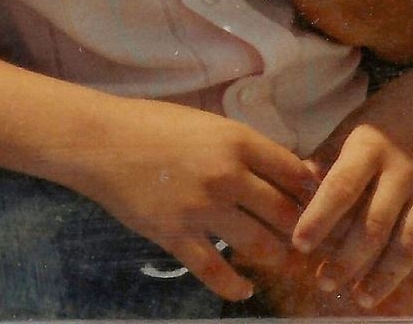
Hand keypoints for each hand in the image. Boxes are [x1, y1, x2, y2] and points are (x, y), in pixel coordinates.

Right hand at [74, 97, 315, 302]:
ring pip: (261, 246)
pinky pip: (217, 272)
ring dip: (274, 257)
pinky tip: (244, 288)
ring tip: (276, 259)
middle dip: (299, 230)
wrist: (97, 141)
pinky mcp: (176, 235)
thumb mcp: (206, 123)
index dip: (311, 194)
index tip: (315, 205)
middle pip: (285, 214)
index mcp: (237, 141)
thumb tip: (287, 172)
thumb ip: (244, 147)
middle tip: (303, 240)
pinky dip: (236, 286)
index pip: (295, 174)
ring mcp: (201, 208)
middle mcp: (226, 175)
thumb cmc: (150, 124)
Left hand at [291, 92, 412, 309]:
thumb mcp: (355, 123)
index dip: (318, 219)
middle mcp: (405, 169)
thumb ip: (328, 156)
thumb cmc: (395, 113)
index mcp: (369, 147)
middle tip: (326, 284)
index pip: (340, 188)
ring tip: (365, 298)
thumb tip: (294, 191)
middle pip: (374, 225)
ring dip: (388, 275)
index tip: (298, 246)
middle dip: (348, 260)